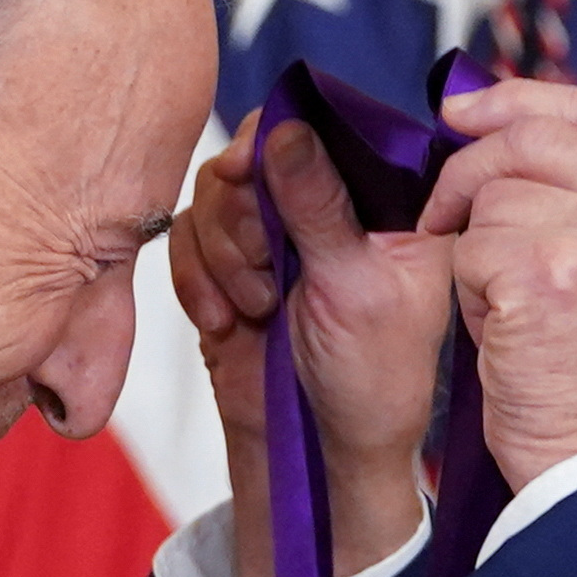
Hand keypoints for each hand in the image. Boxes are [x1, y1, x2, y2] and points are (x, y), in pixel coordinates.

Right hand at [169, 112, 452, 576]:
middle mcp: (331, 204)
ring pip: (215, 193)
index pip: (329, 126)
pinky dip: (197, 278)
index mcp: (389, 198)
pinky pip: (188, 236)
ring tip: (257, 305)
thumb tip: (287, 129)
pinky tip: (227, 320)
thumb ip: (319, 205)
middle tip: (267, 266)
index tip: (251, 169)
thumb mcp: (355, 286)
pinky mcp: (233, 262)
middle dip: (247, 212)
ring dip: (222, 252)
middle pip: (257, 151)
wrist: (323, 449)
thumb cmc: (370, 379)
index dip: (281, 139)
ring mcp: (279, 231)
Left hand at [422, 81, 576, 487]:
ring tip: (518, 306)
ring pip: (496, 194)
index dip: (523, 99)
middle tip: (446, 211)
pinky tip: (507, 329)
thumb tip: (500, 113)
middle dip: (473, 169)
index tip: (468, 110)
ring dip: (480, 248)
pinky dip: (470, 289)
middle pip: (536, 136)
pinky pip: (472, 245)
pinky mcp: (550, 273)